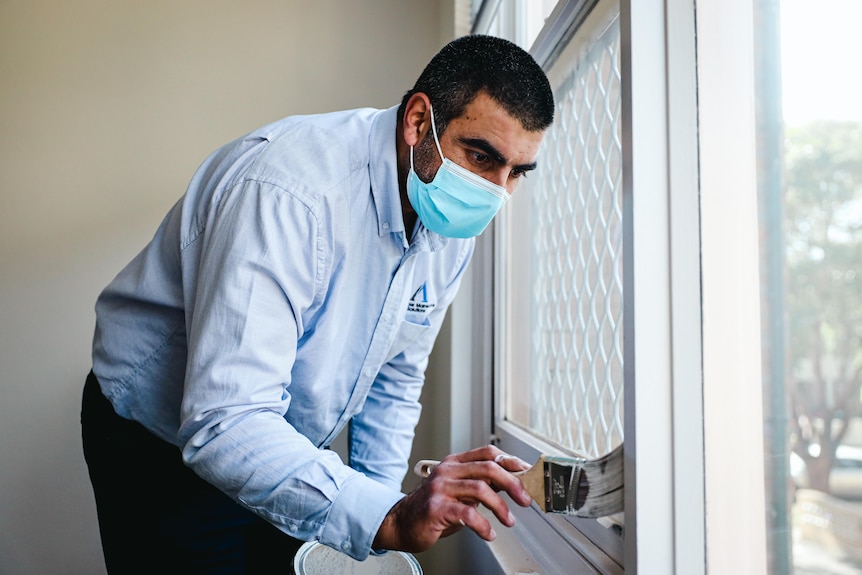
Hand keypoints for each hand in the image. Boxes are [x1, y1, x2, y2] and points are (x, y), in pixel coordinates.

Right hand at [372, 445, 531, 552]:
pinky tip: (489, 533)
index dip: (511, 461)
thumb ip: (480, 485)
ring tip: (509, 521)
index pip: (488, 453)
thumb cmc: (433, 509)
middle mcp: (447, 471)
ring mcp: (440, 488)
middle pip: (488, 468)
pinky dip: (483, 526)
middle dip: (513, 484)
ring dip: (501, 507)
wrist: (401, 523)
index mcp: (454, 463)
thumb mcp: (458, 492)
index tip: (527, 472)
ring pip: (480, 489)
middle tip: (525, 500)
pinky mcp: (436, 507)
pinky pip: (467, 513)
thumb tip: (512, 485)